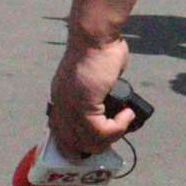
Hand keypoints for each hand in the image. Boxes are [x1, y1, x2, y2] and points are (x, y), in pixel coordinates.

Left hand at [49, 38, 135, 157]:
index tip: (95, 144)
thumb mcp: (93, 80)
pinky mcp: (83, 103)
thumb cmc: (99, 53)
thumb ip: (94, 96)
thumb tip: (108, 109)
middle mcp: (60, 104)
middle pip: (71, 143)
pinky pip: (101, 131)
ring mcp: (70, 105)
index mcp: (59, 98)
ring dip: (112, 136)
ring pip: (89, 140)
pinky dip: (118, 127)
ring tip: (124, 120)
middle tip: (115, 134)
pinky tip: (126, 114)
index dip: (75, 144)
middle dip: (96, 146)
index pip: (58, 132)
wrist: (95, 38)